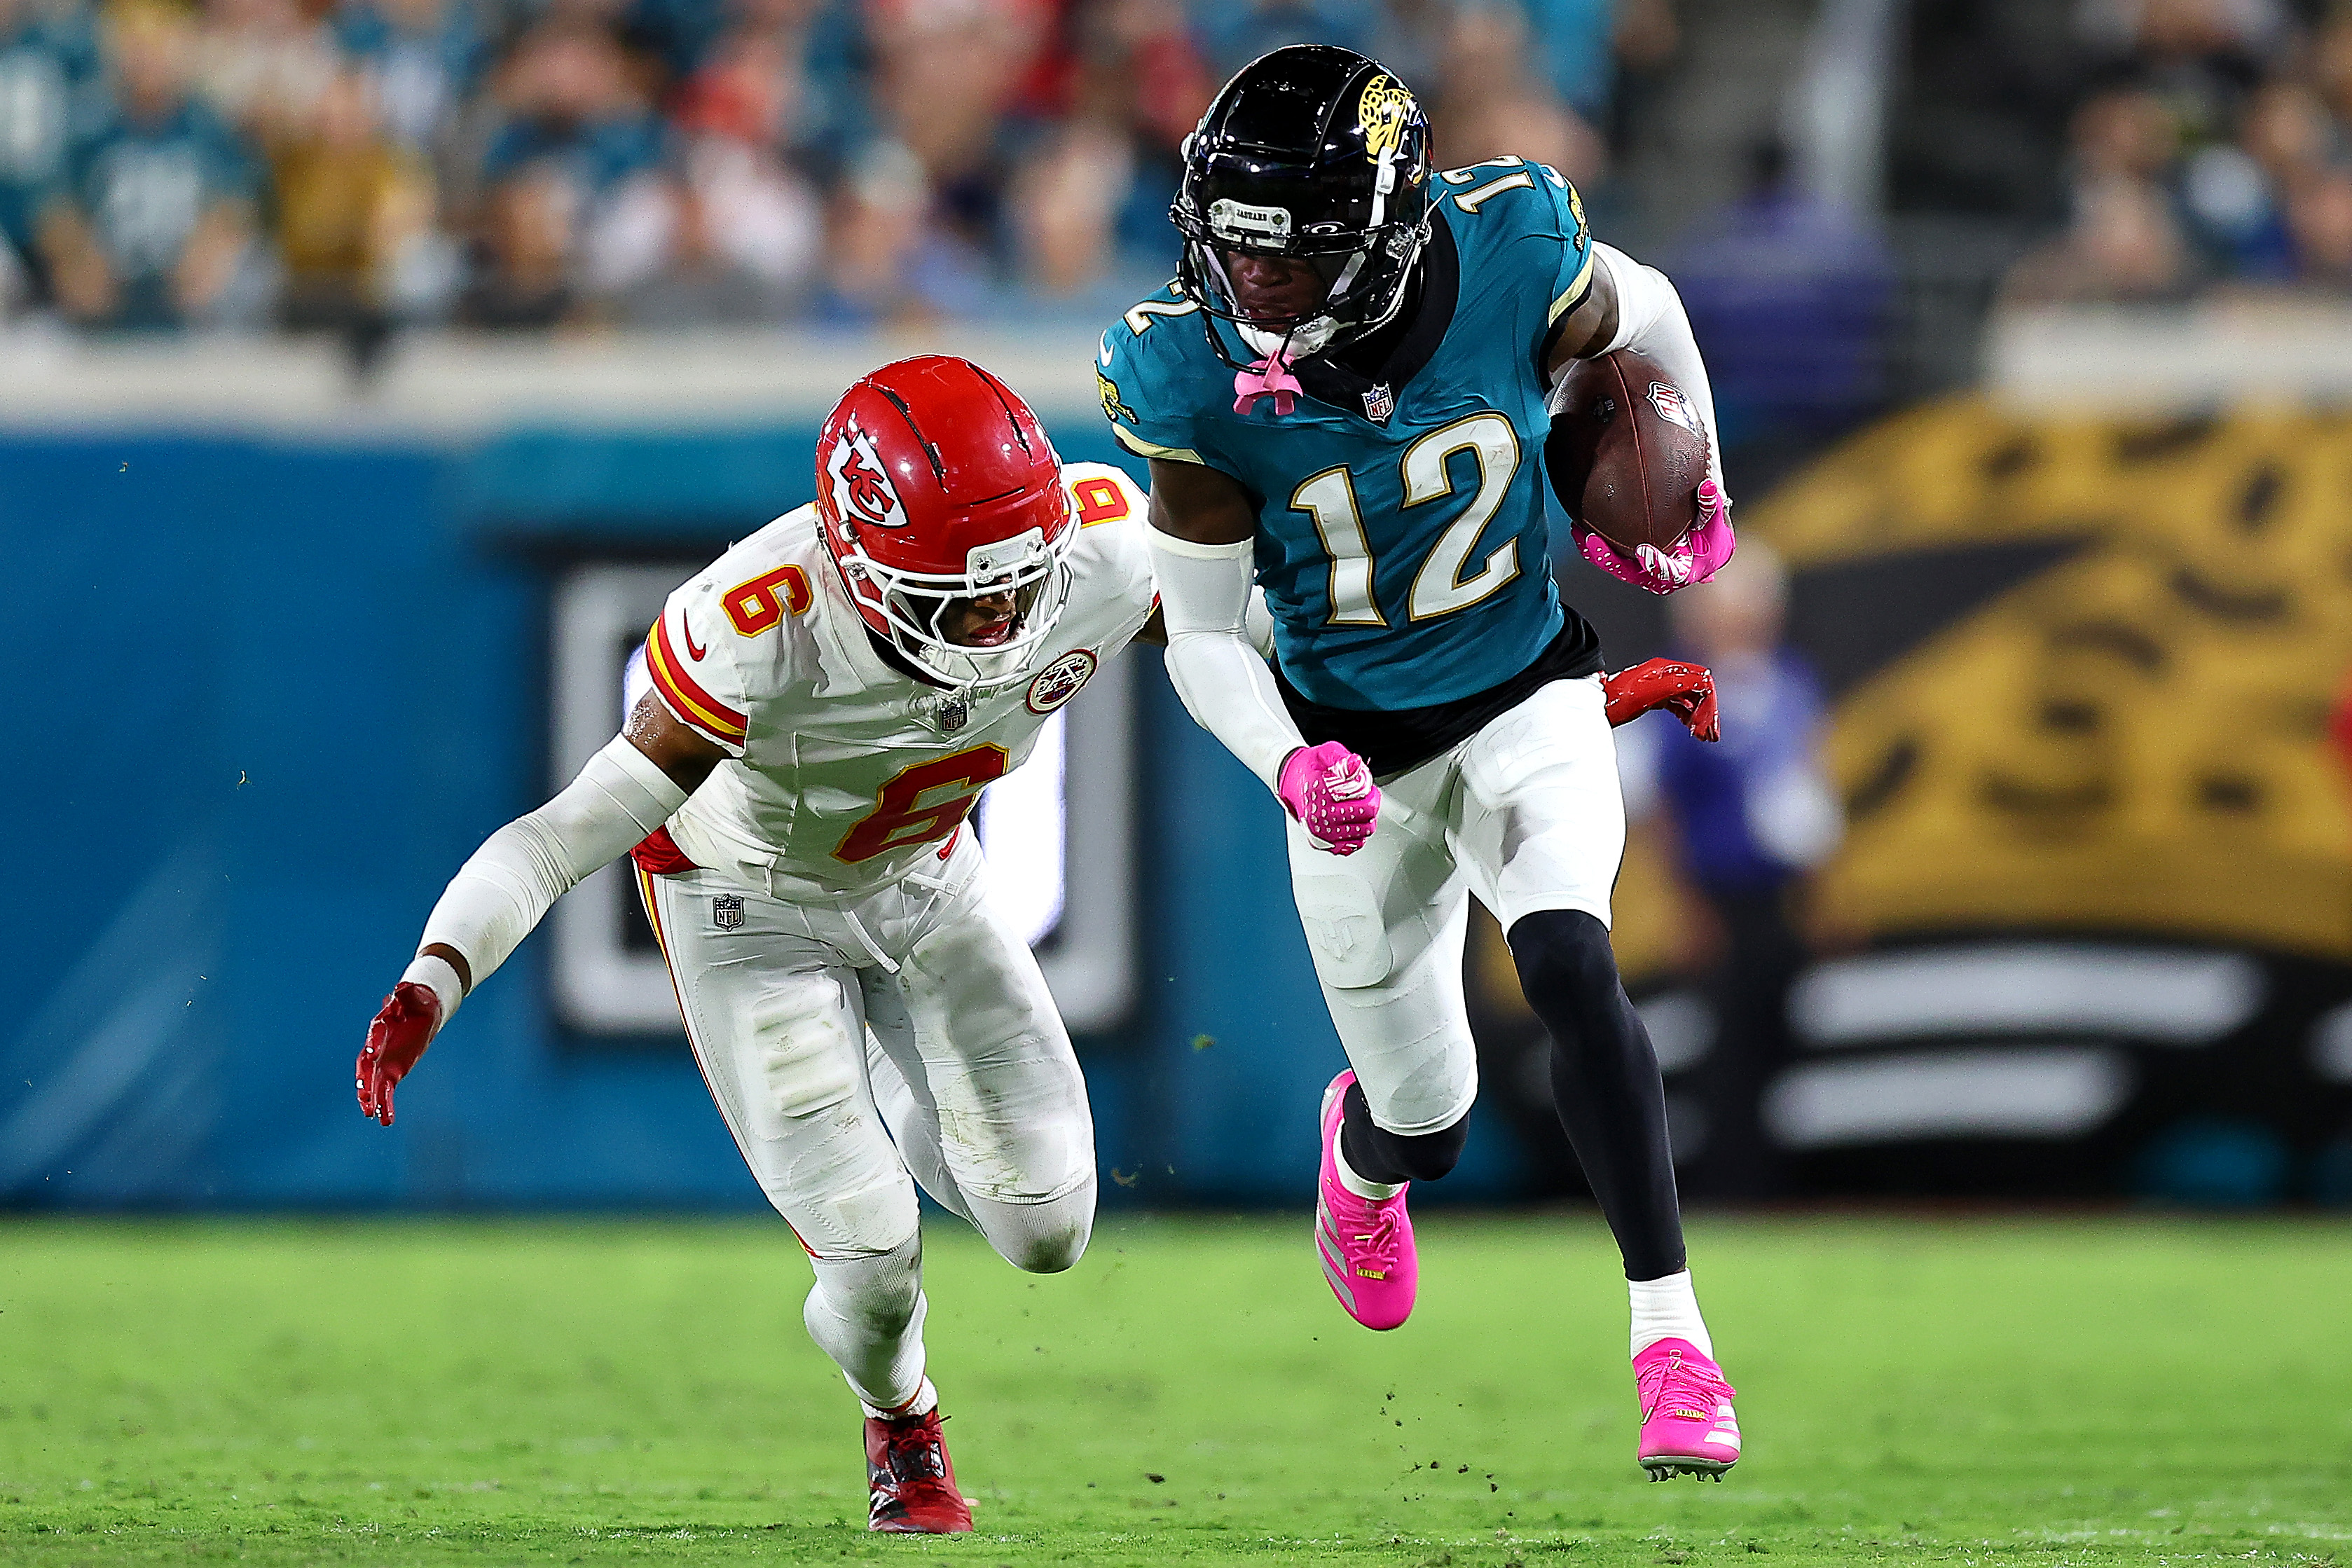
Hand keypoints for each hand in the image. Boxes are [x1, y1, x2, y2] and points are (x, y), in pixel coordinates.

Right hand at [356, 981, 441, 1125]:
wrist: (421, 1009)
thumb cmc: (418, 1001)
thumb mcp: (417, 996)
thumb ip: (408, 994)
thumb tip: (403, 987)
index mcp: (383, 1024)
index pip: (375, 1034)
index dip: (373, 1043)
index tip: (371, 1053)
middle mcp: (378, 1045)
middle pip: (367, 1063)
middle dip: (364, 1079)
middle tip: (363, 1093)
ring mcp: (382, 1060)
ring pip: (372, 1081)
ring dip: (369, 1097)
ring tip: (369, 1113)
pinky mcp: (391, 1071)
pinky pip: (385, 1090)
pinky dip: (384, 1104)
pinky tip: (384, 1120)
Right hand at [1277, 741, 1379, 854]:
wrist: (1291, 780)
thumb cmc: (1309, 768)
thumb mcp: (1325, 753)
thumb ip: (1341, 758)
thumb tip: (1355, 764)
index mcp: (1321, 796)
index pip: (1365, 804)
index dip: (1371, 792)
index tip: (1366, 785)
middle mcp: (1319, 818)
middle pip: (1366, 819)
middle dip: (1371, 804)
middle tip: (1366, 795)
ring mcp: (1321, 833)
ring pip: (1362, 834)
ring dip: (1365, 819)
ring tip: (1358, 806)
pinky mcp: (1323, 843)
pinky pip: (1350, 845)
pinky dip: (1356, 835)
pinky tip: (1352, 822)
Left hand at [1577, 479, 1734, 594]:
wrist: (1702, 548)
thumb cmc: (1710, 537)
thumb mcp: (1714, 522)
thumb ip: (1710, 505)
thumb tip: (1708, 486)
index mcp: (1683, 571)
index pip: (1670, 573)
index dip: (1657, 564)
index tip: (1644, 551)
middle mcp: (1658, 577)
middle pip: (1632, 573)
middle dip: (1611, 560)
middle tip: (1594, 543)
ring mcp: (1642, 572)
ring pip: (1616, 567)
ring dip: (1597, 553)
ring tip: (1580, 534)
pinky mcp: (1630, 564)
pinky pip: (1610, 558)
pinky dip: (1595, 547)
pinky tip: (1578, 528)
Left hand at [1604, 658, 1718, 741]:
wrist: (1593, 706)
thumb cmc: (1614, 701)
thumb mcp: (1645, 695)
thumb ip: (1673, 687)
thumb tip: (1701, 683)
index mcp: (1666, 670)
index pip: (1701, 681)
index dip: (1708, 703)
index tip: (1707, 725)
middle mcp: (1666, 674)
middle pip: (1698, 690)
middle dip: (1707, 712)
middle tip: (1710, 735)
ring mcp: (1662, 685)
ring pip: (1691, 698)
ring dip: (1700, 716)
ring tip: (1704, 736)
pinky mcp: (1657, 696)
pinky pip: (1680, 704)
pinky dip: (1688, 716)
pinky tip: (1691, 728)